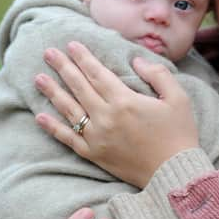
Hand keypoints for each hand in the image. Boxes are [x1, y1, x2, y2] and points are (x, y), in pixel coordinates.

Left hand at [34, 41, 198, 187]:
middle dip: (63, 67)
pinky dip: (53, 127)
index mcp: (125, 101)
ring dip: (52, 92)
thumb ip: (157, 74)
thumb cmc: (179, 133)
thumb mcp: (178, 98)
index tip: (71, 44)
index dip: (83, 58)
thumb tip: (136, 61)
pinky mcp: (94, 154)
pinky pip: (68, 138)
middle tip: (48, 53)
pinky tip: (40, 116)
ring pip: (69, 110)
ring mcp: (97, 137)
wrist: (173, 173)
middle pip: (79, 87)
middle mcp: (106, 117)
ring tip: (39, 78)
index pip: (97, 73)